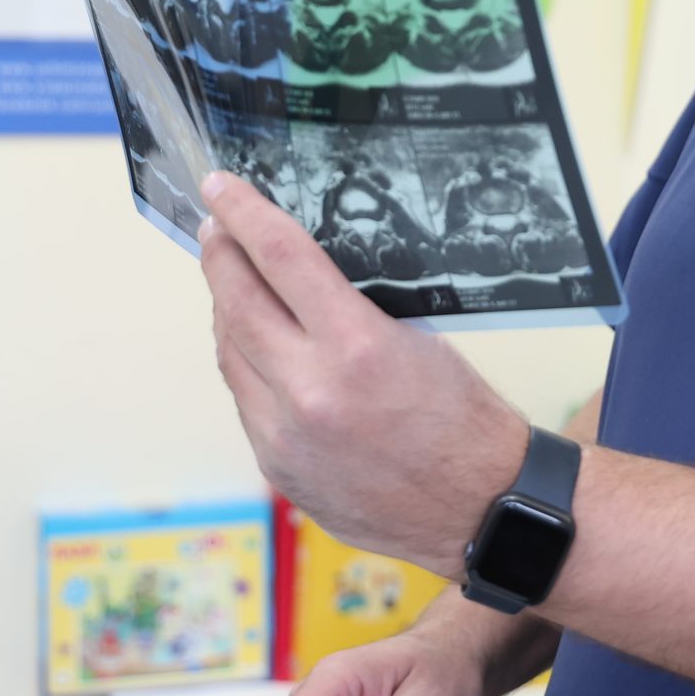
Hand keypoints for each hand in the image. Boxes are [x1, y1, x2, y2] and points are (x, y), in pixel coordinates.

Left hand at [198, 171, 528, 572]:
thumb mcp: (418, 338)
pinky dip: (246, 365)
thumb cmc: (463, 417)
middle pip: (236, 305)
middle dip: (220, 258)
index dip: (244, 213)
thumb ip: (347, 307)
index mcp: (356, 348)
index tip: (219, 187)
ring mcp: (285, 439)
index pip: (281, 258)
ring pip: (230, 356)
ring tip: (232, 282)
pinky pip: (246, 402)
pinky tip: (258, 348)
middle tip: (215, 229)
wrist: (479, 507)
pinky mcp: (278, 471)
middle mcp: (310, 394)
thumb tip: (293, 270)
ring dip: (227, 312)